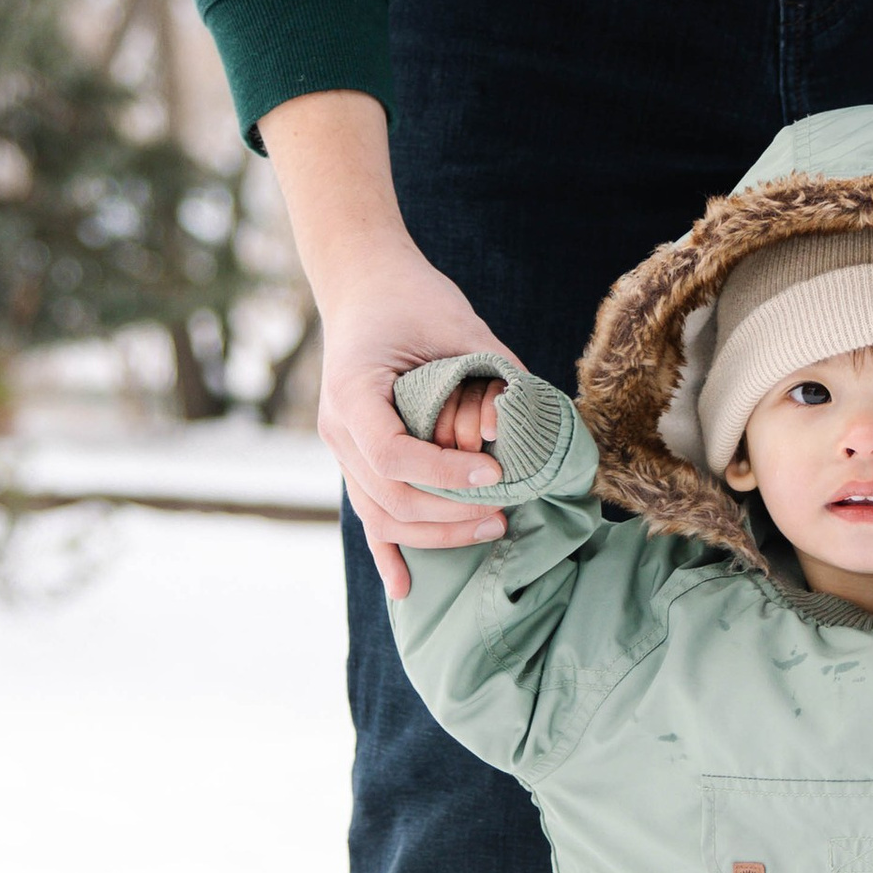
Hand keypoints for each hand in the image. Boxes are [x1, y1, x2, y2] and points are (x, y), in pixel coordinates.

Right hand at [260, 91, 523, 601]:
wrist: (365, 283)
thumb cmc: (413, 297)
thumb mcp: (457, 324)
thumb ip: (492, 372)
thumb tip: (535, 421)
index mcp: (354, 390)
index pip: (394, 453)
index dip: (446, 474)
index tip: (494, 474)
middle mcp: (337, 427)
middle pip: (387, 496)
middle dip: (450, 514)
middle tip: (506, 512)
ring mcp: (340, 447)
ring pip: (379, 515)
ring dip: (434, 534)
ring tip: (491, 528)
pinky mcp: (353, 458)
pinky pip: (367, 514)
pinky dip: (387, 552)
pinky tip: (406, 589)